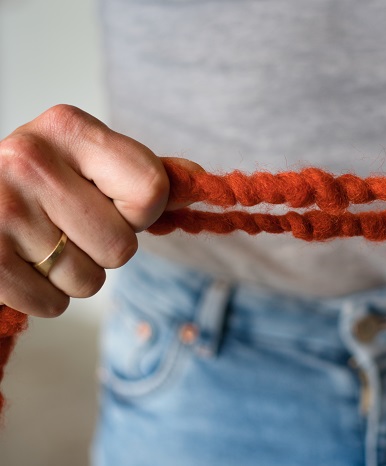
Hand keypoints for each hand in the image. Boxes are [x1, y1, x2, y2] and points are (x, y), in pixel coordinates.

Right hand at [0, 105, 169, 316]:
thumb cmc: (38, 187)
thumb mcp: (88, 164)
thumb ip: (143, 173)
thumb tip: (198, 179)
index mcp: (67, 127)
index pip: (152, 190)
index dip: (141, 212)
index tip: (111, 203)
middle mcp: (29, 159)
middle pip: (122, 246)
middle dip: (105, 248)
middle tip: (69, 227)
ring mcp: (1, 208)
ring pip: (89, 281)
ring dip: (74, 274)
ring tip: (43, 245)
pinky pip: (52, 303)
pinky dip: (45, 296)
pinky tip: (24, 265)